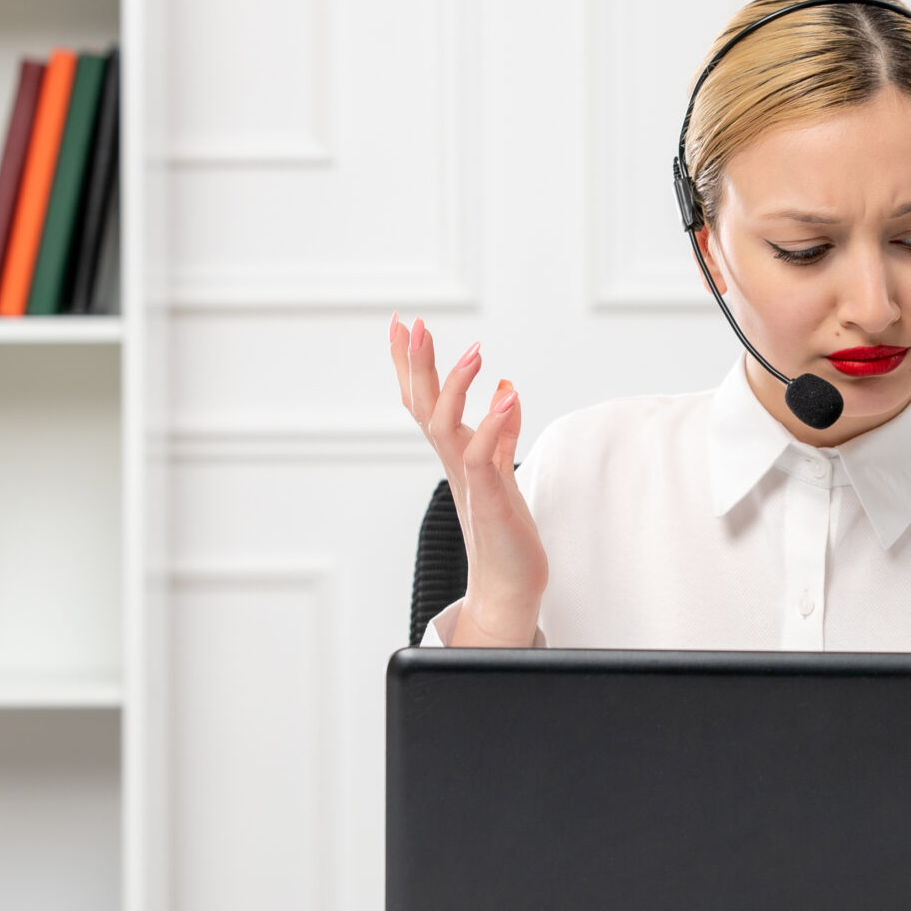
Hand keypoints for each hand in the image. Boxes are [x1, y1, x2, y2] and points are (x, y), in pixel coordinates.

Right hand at [388, 316, 546, 645]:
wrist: (509, 586)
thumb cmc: (504, 531)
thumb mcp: (502, 470)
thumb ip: (502, 431)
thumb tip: (505, 391)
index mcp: (455, 453)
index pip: (424, 400)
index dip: (410, 363)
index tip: (402, 324)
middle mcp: (454, 462)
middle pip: (423, 406)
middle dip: (415, 364)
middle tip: (413, 324)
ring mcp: (469, 481)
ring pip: (446, 426)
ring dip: (455, 386)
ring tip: (473, 351)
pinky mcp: (489, 502)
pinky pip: (483, 458)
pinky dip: (494, 425)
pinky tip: (506, 396)